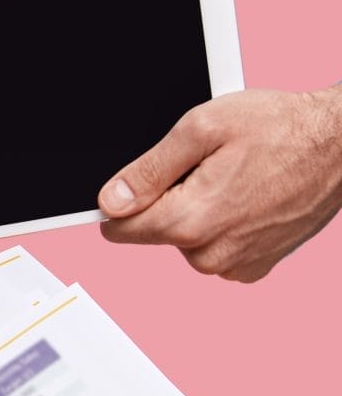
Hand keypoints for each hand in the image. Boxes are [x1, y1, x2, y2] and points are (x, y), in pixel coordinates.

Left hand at [98, 88, 341, 281]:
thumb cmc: (282, 129)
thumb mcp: (202, 129)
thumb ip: (148, 170)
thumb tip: (111, 201)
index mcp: (191, 222)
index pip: (119, 229)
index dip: (123, 201)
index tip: (139, 183)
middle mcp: (212, 254)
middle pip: (156, 233)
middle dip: (170, 201)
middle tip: (208, 169)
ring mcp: (237, 264)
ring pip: (187, 241)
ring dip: (200, 212)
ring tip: (235, 180)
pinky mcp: (257, 266)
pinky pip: (217, 250)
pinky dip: (225, 225)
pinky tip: (249, 198)